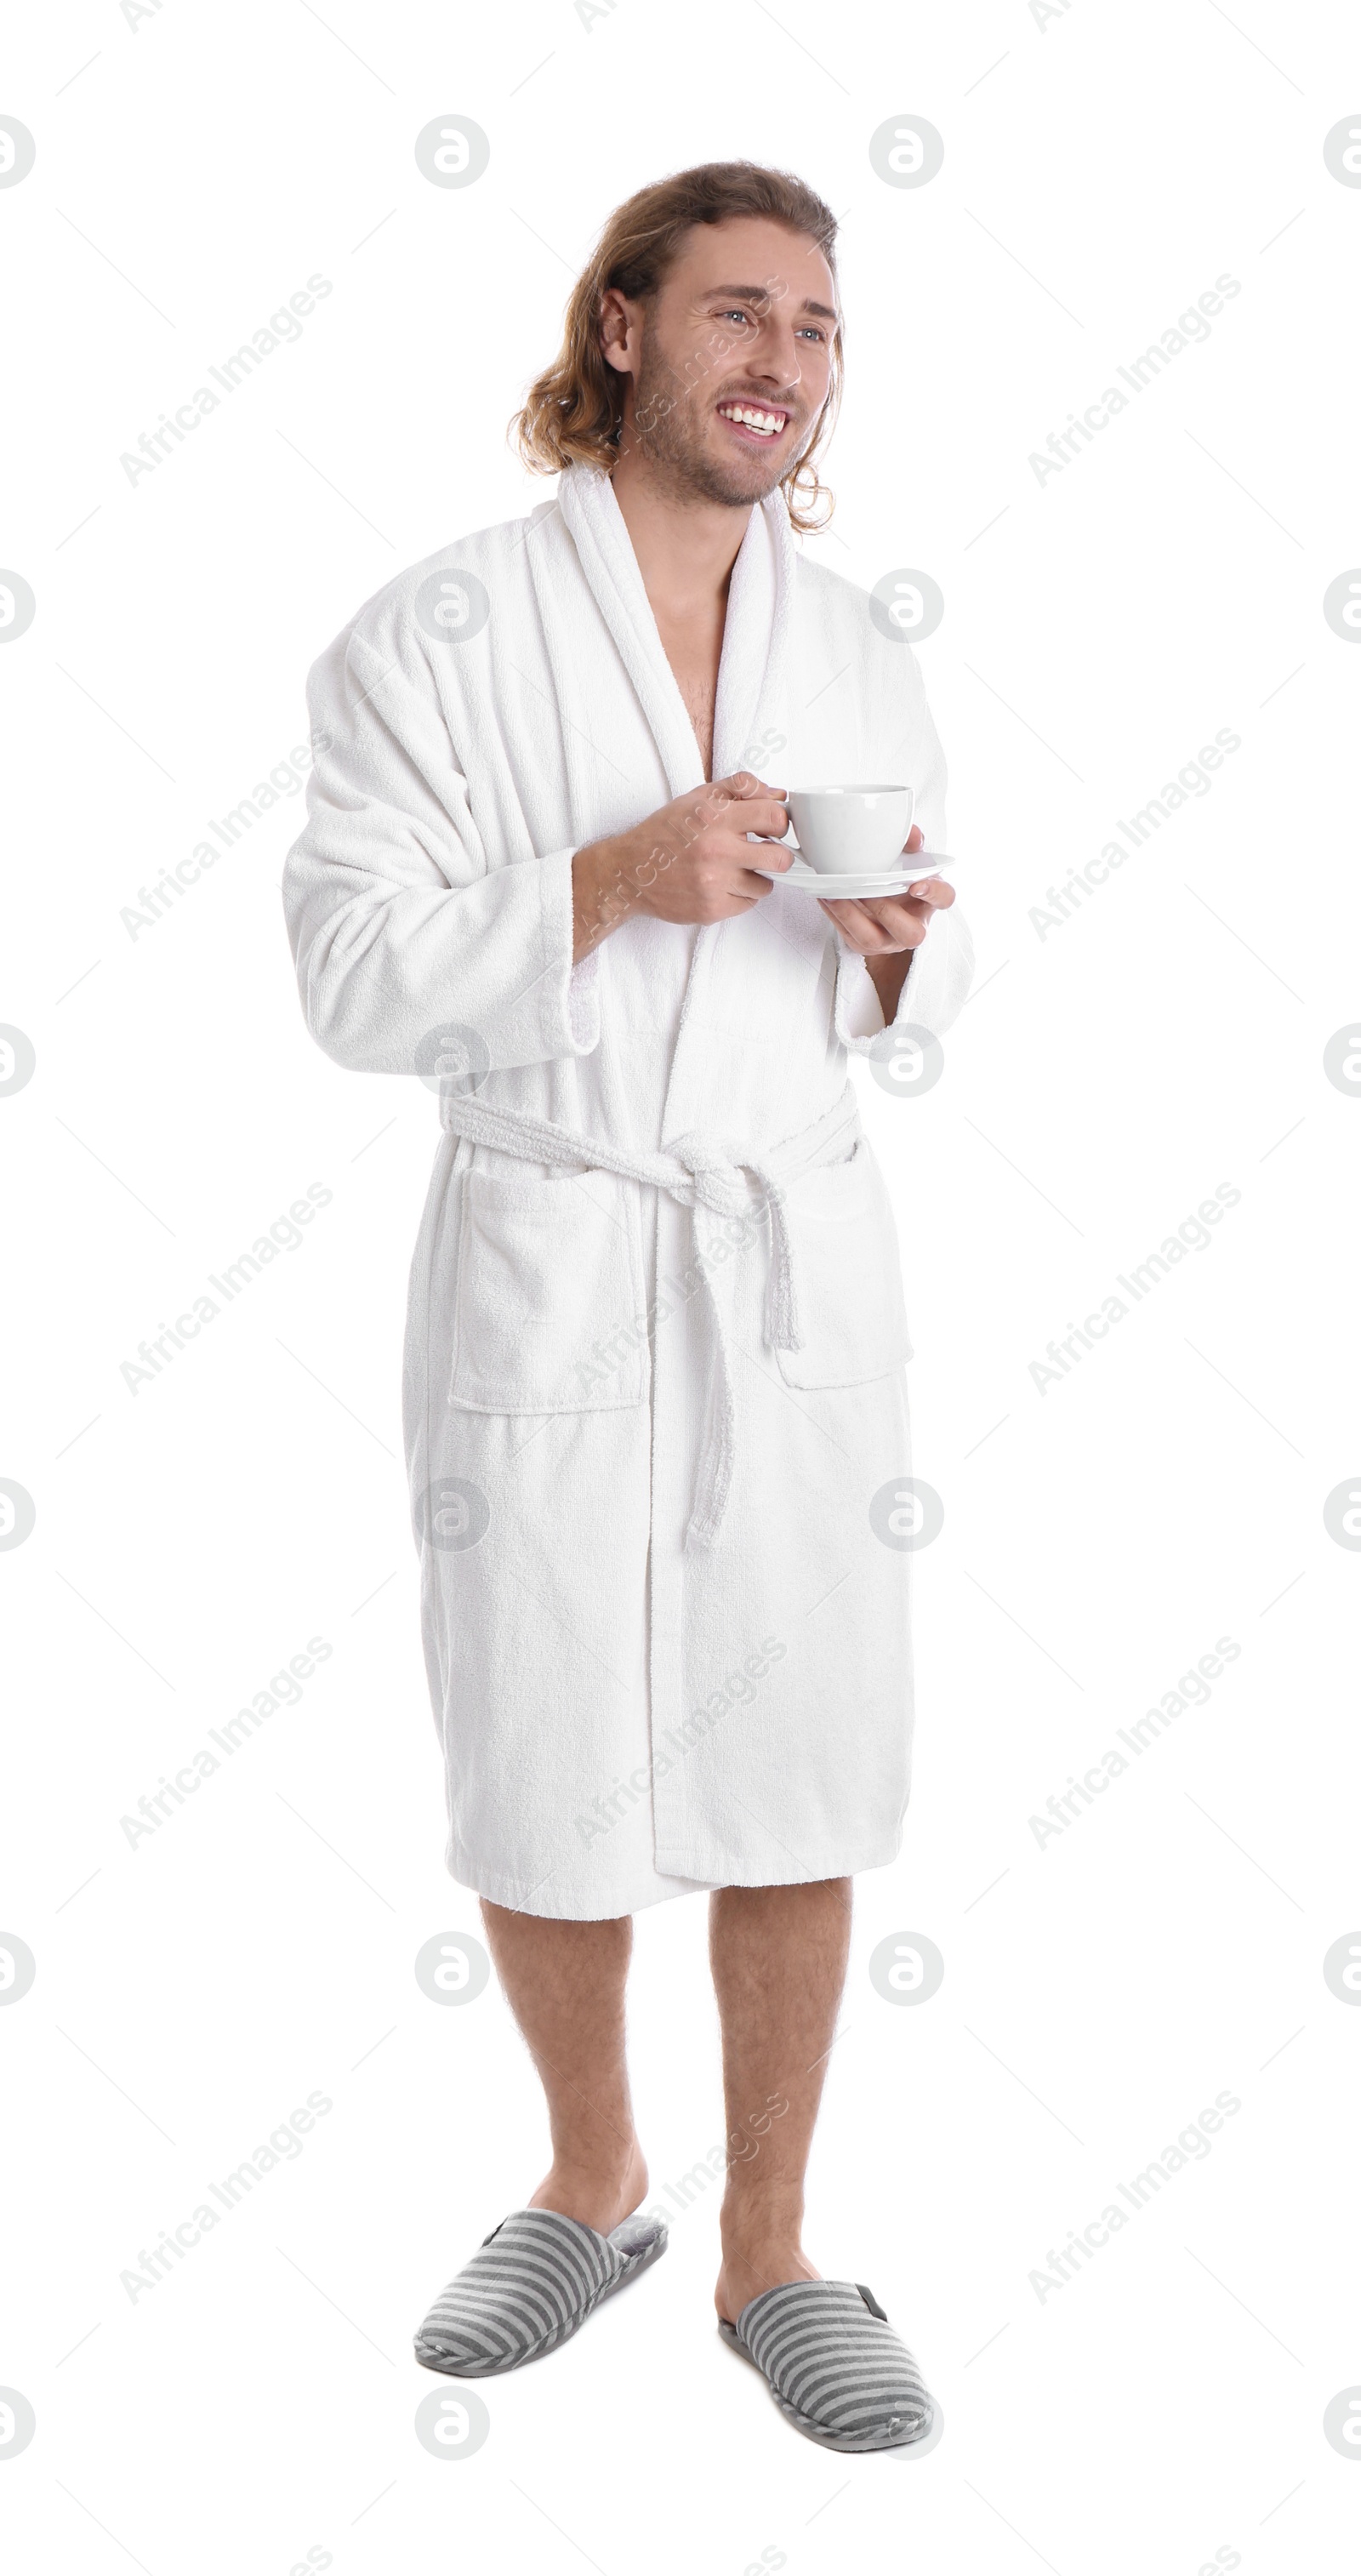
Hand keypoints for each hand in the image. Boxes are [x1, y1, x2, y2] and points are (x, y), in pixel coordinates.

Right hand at [571, 772, 790, 958]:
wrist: (630, 871)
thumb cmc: (664, 833)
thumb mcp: (698, 798)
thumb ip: (739, 788)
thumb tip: (777, 794)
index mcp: (716, 817)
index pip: (775, 817)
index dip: (780, 822)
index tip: (772, 827)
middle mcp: (717, 851)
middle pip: (780, 859)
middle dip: (777, 855)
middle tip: (764, 853)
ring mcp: (714, 883)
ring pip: (765, 886)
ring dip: (755, 878)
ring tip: (733, 870)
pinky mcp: (711, 909)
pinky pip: (747, 904)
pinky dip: (740, 896)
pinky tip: (721, 885)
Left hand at [816, 824, 954, 1022]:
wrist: (879, 902)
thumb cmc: (896, 878)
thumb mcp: (906, 858)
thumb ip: (910, 842)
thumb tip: (910, 834)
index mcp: (929, 902)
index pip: (944, 898)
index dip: (934, 893)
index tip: (917, 885)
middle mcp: (914, 927)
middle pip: (910, 933)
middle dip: (884, 910)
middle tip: (864, 889)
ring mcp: (889, 942)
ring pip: (872, 940)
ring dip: (851, 916)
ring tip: (834, 894)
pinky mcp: (864, 947)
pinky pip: (848, 937)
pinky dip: (834, 916)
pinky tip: (825, 897)